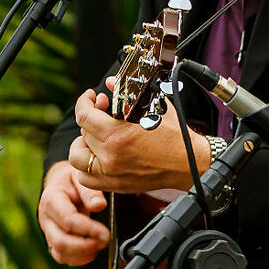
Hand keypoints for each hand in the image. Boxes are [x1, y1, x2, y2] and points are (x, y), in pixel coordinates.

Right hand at [38, 160, 108, 265]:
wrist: (60, 184)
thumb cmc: (71, 180)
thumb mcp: (80, 177)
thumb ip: (90, 191)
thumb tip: (99, 205)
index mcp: (52, 200)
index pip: (68, 220)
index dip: (88, 229)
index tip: (106, 233)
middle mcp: (46, 219)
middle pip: (61, 241)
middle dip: (85, 246)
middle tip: (105, 240)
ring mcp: (48, 232)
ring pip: (60, 253)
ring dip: (83, 254)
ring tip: (100, 244)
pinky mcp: (53, 241)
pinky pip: (62, 257)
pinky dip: (78, 258)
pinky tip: (93, 250)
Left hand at [67, 80, 211, 194]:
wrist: (190, 163)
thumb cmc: (175, 137)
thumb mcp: (154, 107)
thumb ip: (127, 94)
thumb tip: (110, 82)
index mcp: (118, 136)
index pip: (84, 116)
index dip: (84, 102)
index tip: (90, 97)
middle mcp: (111, 157)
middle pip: (83, 133)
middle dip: (90, 119)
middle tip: (102, 113)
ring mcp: (111, 174)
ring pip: (77, 158)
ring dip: (83, 144)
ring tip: (95, 138)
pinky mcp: (116, 185)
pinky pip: (86, 179)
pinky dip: (87, 168)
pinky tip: (98, 157)